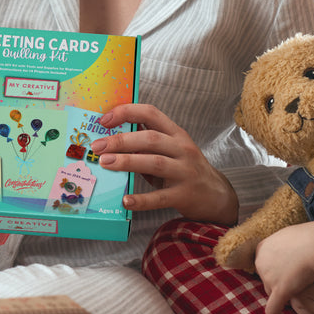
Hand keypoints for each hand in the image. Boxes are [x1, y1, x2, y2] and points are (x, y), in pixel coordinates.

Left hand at [91, 103, 237, 224]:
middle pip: (149, 138)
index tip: (104, 120)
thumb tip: (112, 137)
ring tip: (105, 163)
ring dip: (127, 162)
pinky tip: (126, 200)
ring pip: (154, 162)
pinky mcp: (184, 195)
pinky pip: (160, 198)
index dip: (127, 112)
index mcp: (176, 133)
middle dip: (121, 140)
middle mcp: (182, 149)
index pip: (151, 113)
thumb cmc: (184, 169)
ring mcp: (185, 171)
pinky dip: (142, 199)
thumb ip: (146, 143)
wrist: (216, 196)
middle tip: (98, 146)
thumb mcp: (170, 150)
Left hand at [254, 221, 313, 313]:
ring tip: (296, 301)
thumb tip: (290, 249)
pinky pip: (272, 310)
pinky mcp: (279, 290)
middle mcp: (261, 262)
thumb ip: (286, 245)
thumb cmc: (312, 236)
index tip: (286, 276)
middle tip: (294, 287)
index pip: (265, 266)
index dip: (276, 272)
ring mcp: (269, 277)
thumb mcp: (292, 236)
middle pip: (266, 280)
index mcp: (263, 248)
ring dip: (283, 297)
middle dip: (279, 284)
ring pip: (272, 293)